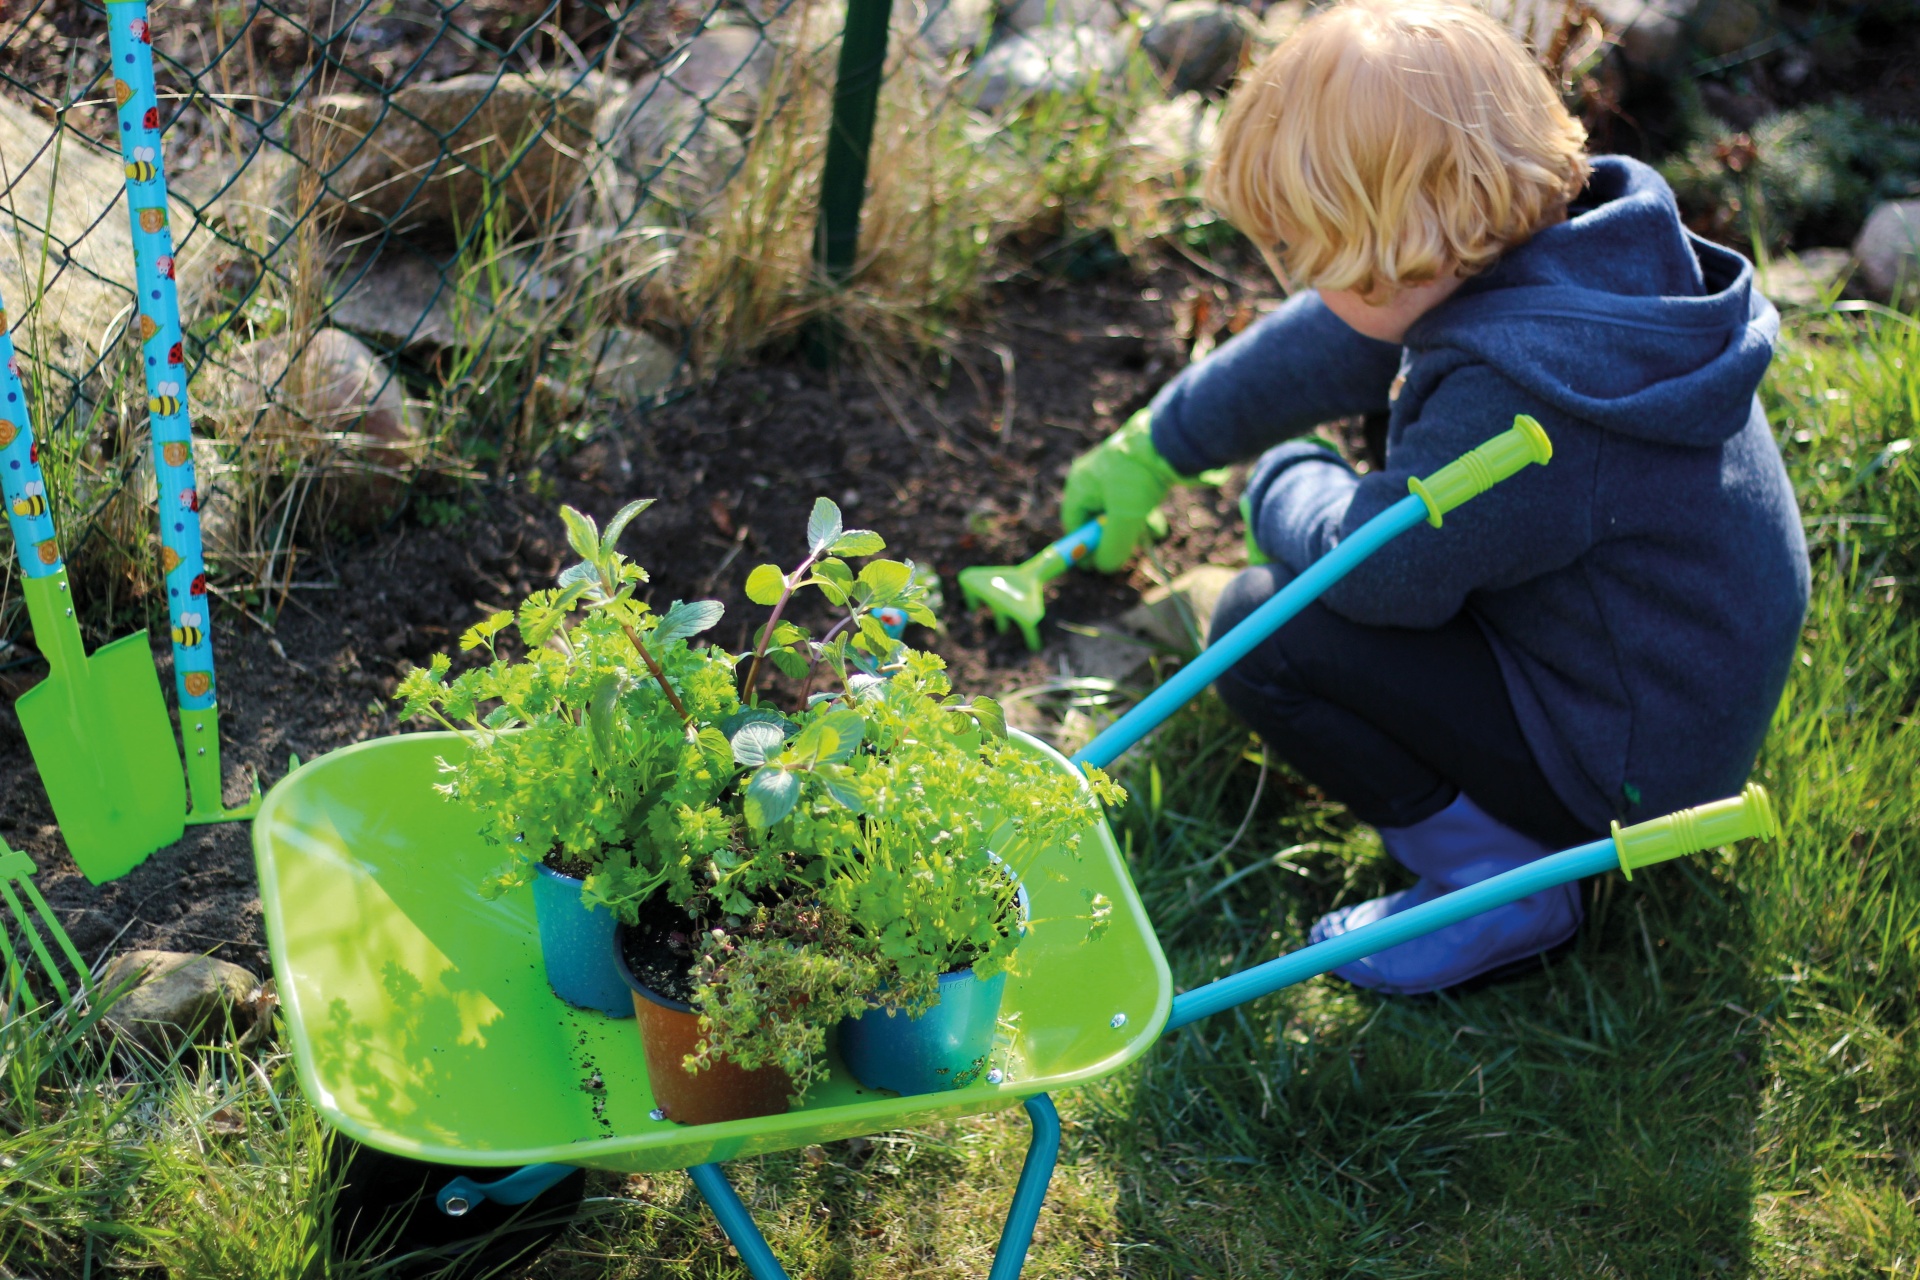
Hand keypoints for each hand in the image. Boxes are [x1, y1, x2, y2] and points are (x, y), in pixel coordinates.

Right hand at [1061, 409, 1182, 571]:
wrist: (1168, 440)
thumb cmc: (1138, 477)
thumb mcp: (1124, 519)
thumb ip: (1111, 548)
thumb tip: (1105, 567)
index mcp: (1080, 486)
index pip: (1074, 525)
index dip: (1084, 548)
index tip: (1098, 565)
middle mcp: (1092, 478)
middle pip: (1096, 519)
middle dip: (1113, 538)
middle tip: (1128, 550)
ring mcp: (1114, 473)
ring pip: (1118, 511)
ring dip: (1132, 528)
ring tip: (1151, 534)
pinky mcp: (1135, 470)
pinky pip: (1133, 500)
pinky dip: (1143, 514)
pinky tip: (1157, 524)